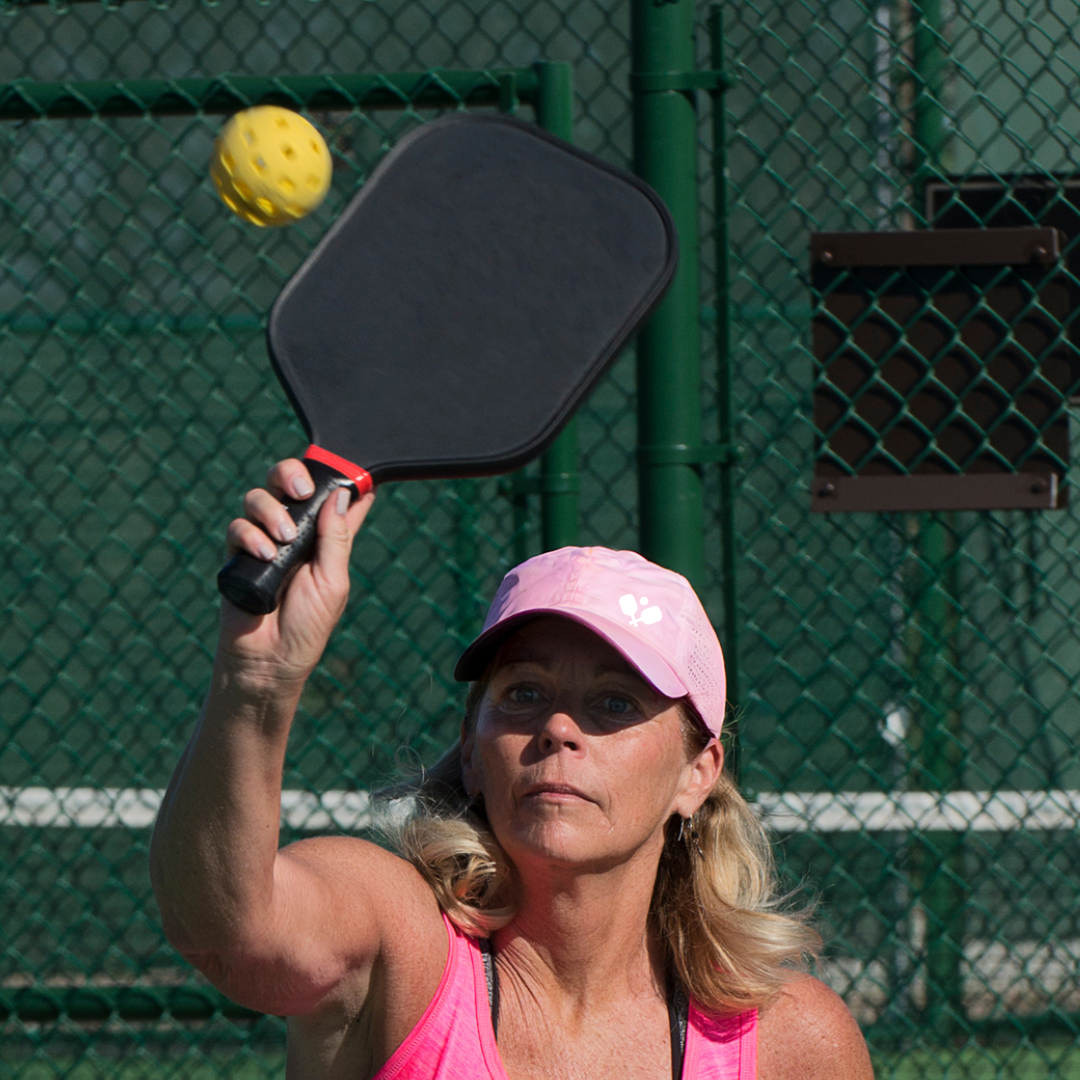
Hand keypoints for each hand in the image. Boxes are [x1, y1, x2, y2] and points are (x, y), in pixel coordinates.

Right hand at [217, 459, 374, 686]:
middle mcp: (294, 533)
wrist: (268, 660)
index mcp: (325, 538)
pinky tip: (263, 555)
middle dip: (292, 474)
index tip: (344, 469)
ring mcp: (264, 539)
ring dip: (271, 510)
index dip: (340, 477)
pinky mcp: (237, 554)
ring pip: (259, 496)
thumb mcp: (333, 581)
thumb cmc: (308, 626)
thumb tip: (341, 494)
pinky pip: (237, 525)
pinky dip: (250, 535)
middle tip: (301, 491)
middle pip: (288, 481)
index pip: (334, 496)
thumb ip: (336, 537)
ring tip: (282, 539)